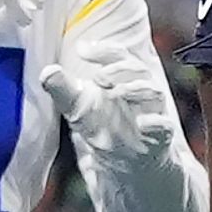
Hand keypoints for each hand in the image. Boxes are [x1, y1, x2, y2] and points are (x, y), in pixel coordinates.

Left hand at [41, 48, 184, 201]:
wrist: (125, 161)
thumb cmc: (104, 126)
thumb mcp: (77, 107)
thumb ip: (63, 89)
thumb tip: (47, 72)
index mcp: (123, 78)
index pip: (119, 55)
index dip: (104, 50)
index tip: (82, 50)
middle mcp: (141, 91)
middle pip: (139, 70)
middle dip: (119, 69)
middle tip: (99, 76)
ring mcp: (152, 112)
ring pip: (154, 92)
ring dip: (137, 89)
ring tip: (115, 92)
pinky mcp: (160, 136)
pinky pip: (164, 125)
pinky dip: (156, 122)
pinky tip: (142, 123)